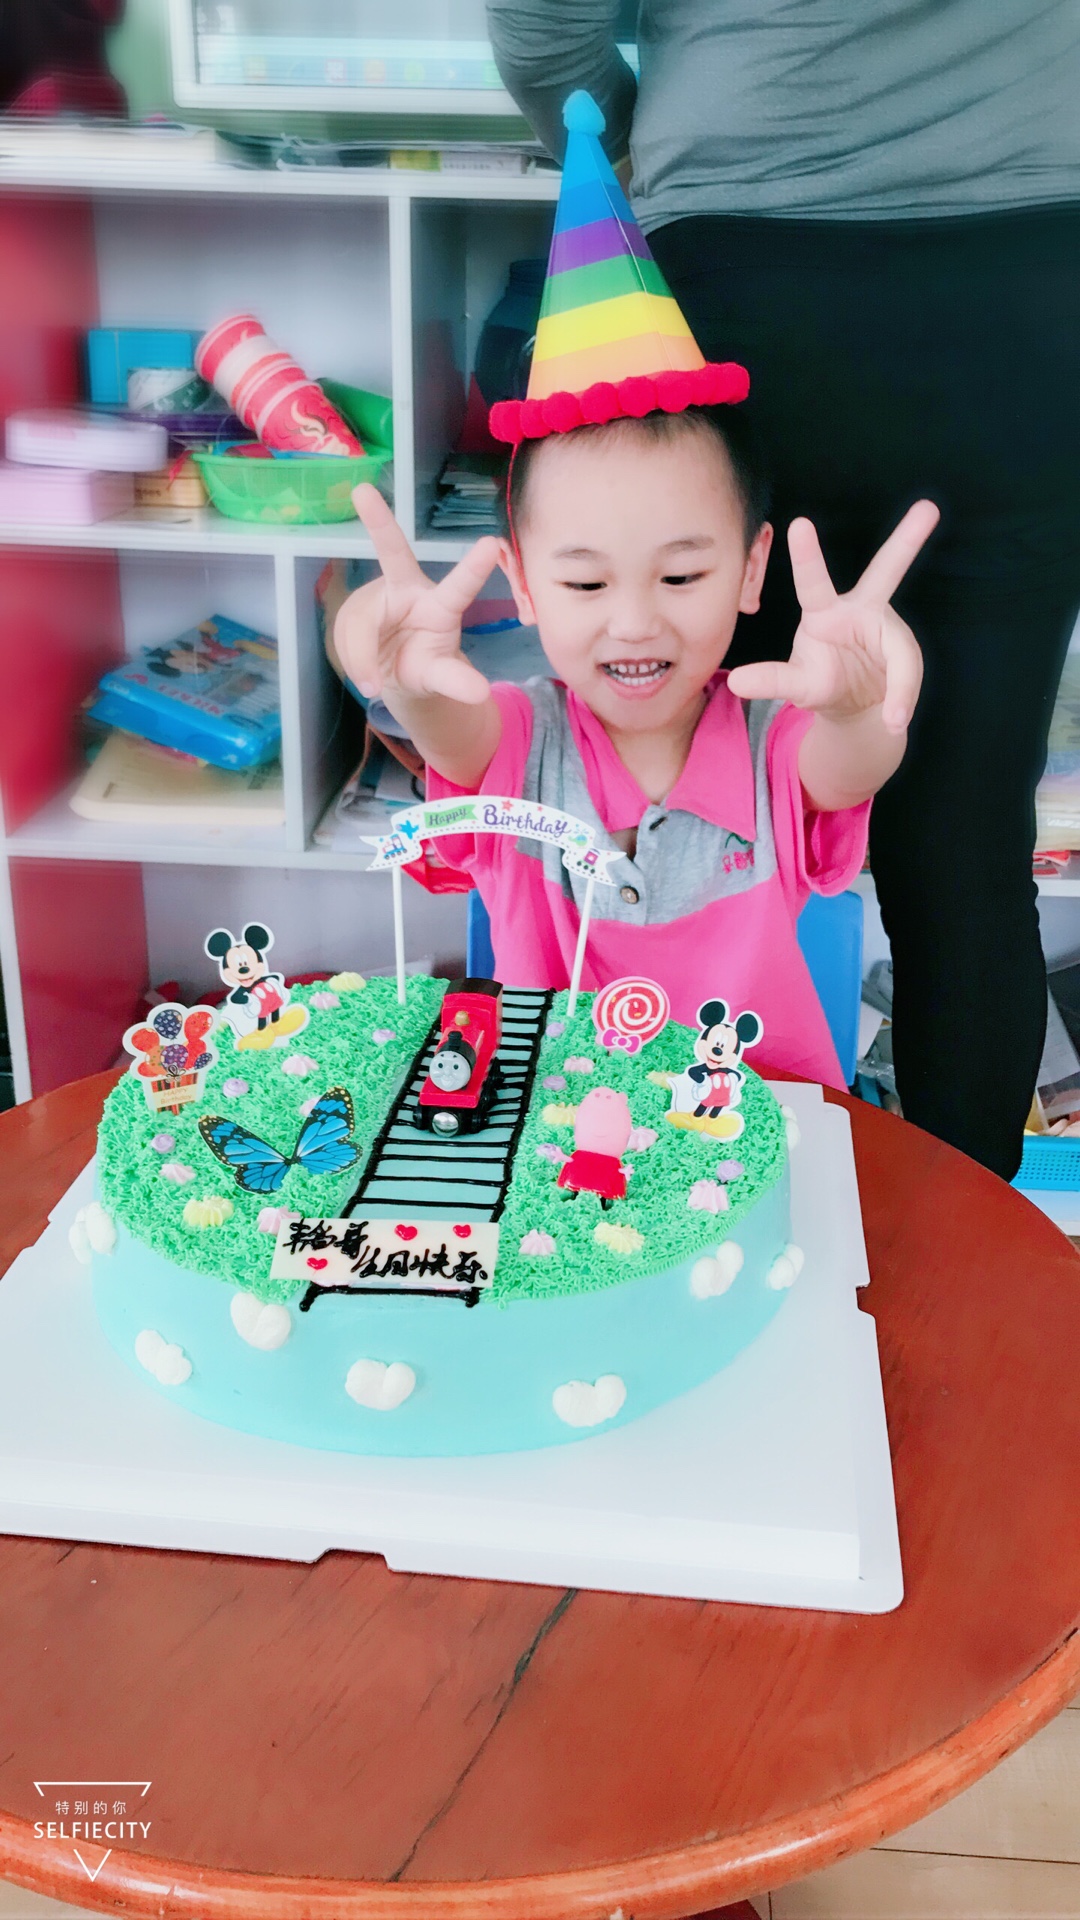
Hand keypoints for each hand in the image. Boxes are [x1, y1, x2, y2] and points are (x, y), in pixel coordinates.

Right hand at [334, 484, 500, 706]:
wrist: (394, 674)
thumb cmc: (425, 665)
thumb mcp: (441, 677)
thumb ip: (458, 682)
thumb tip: (480, 693)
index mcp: (441, 605)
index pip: (460, 586)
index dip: (474, 568)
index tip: (491, 544)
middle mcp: (408, 588)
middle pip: (392, 553)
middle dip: (378, 520)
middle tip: (362, 490)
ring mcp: (376, 595)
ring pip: (360, 620)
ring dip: (361, 657)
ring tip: (372, 685)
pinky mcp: (352, 610)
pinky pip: (343, 633)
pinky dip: (352, 661)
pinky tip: (364, 674)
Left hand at [727, 500, 939, 733]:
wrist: (855, 707)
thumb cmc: (822, 682)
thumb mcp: (796, 685)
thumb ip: (772, 680)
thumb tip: (735, 683)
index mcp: (824, 612)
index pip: (813, 582)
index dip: (806, 556)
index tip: (798, 523)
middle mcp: (861, 611)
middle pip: (887, 571)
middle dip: (908, 540)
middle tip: (929, 508)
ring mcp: (888, 630)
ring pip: (903, 653)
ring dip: (901, 685)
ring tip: (893, 716)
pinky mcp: (905, 655)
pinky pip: (906, 677)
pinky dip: (901, 702)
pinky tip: (893, 720)